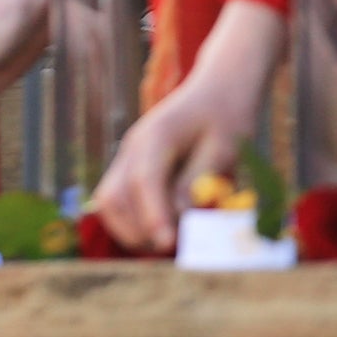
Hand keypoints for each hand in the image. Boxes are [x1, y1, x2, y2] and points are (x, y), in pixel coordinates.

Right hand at [91, 0, 284, 252]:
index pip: (144, 181)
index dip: (153, 216)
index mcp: (157, 135)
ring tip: (167, 242)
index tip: (169, 245)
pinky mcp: (133, 166)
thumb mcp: (224, 148)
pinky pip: (117, 199)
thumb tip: (179, 219)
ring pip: (108, 201)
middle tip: (173, 248)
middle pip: (114, 196)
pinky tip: (161, 229)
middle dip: (138, 229)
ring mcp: (129, 155)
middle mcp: (134, 146)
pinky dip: (132, 220)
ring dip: (131, 228)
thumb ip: (198, 182)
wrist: (219, 88)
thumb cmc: (228, 116)